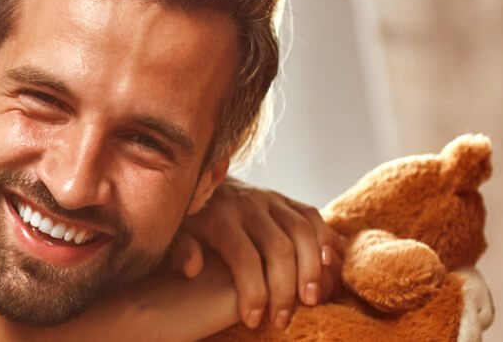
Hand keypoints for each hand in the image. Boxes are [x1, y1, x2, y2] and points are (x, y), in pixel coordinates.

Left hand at [168, 178, 344, 330]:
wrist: (197, 181)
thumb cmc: (187, 220)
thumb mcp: (174, 233)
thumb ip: (181, 249)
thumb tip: (193, 267)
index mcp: (219, 218)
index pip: (243, 257)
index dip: (253, 292)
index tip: (253, 321)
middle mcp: (248, 206)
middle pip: (278, 248)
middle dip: (284, 289)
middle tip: (282, 320)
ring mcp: (269, 199)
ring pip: (301, 232)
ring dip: (311, 269)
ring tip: (311, 300)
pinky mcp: (284, 199)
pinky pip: (311, 216)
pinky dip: (324, 239)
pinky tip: (327, 266)